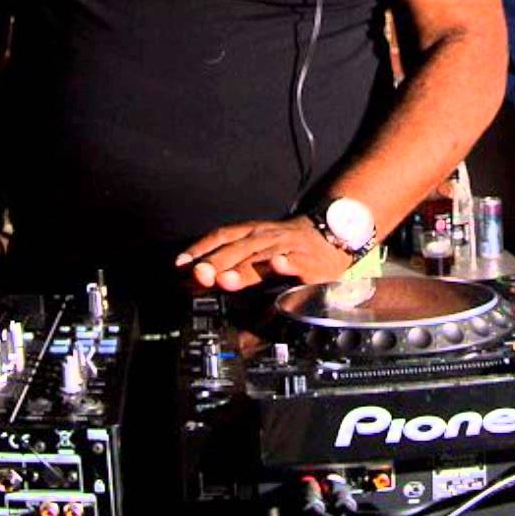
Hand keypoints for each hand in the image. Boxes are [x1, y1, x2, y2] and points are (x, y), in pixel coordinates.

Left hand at [175, 216, 353, 290]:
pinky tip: (278, 266)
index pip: (221, 237)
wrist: (333, 234)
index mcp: (251, 233)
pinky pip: (297, 262)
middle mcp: (266, 237)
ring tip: (225, 279)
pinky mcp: (310, 262)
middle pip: (237, 248)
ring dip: (243, 267)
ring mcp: (288, 248)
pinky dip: (287, 263)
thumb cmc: (289, 248)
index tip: (181, 266)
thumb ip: (230, 266)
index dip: (200, 249)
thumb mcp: (258, 252)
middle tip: (198, 276)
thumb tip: (197, 281)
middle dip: (215, 263)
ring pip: (262, 256)